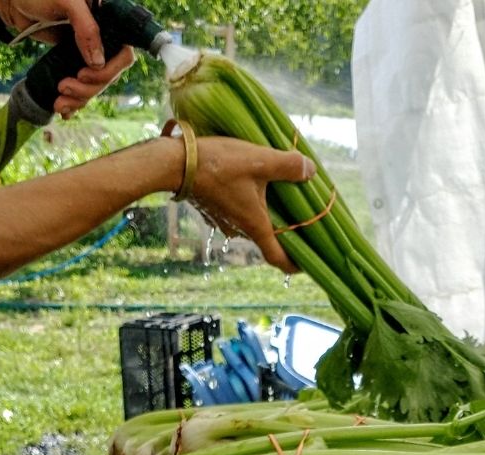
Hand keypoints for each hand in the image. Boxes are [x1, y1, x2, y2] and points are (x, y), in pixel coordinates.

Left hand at [0, 0, 134, 117]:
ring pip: (95, 85)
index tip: (84, 74)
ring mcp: (88, 53)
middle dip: (88, 89)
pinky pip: (82, 85)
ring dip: (79, 99)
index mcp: (108, 22)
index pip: (123, 54)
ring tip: (58, 102)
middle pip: (109, 75)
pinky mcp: (74, 62)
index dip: (109, 70)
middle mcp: (103, 39)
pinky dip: (75, 101)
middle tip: (64, 87)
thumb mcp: (66, 2)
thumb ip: (86, 28)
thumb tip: (98, 63)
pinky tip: (65, 111)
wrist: (13, 4)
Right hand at [187, 137, 315, 273]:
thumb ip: (289, 166)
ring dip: (267, 211)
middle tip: (304, 213)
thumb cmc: (217, 164)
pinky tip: (254, 182)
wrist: (173, 163)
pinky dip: (250, 202)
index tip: (308, 263)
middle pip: (268, 237)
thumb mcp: (259, 160)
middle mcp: (239, 229)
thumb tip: (311, 170)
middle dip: (286, 228)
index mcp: (254, 225)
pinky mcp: (213, 210)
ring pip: (252, 221)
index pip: (278, 258)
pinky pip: (238, 211)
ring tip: (282, 191)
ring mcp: (223, 221)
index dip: (295, 265)